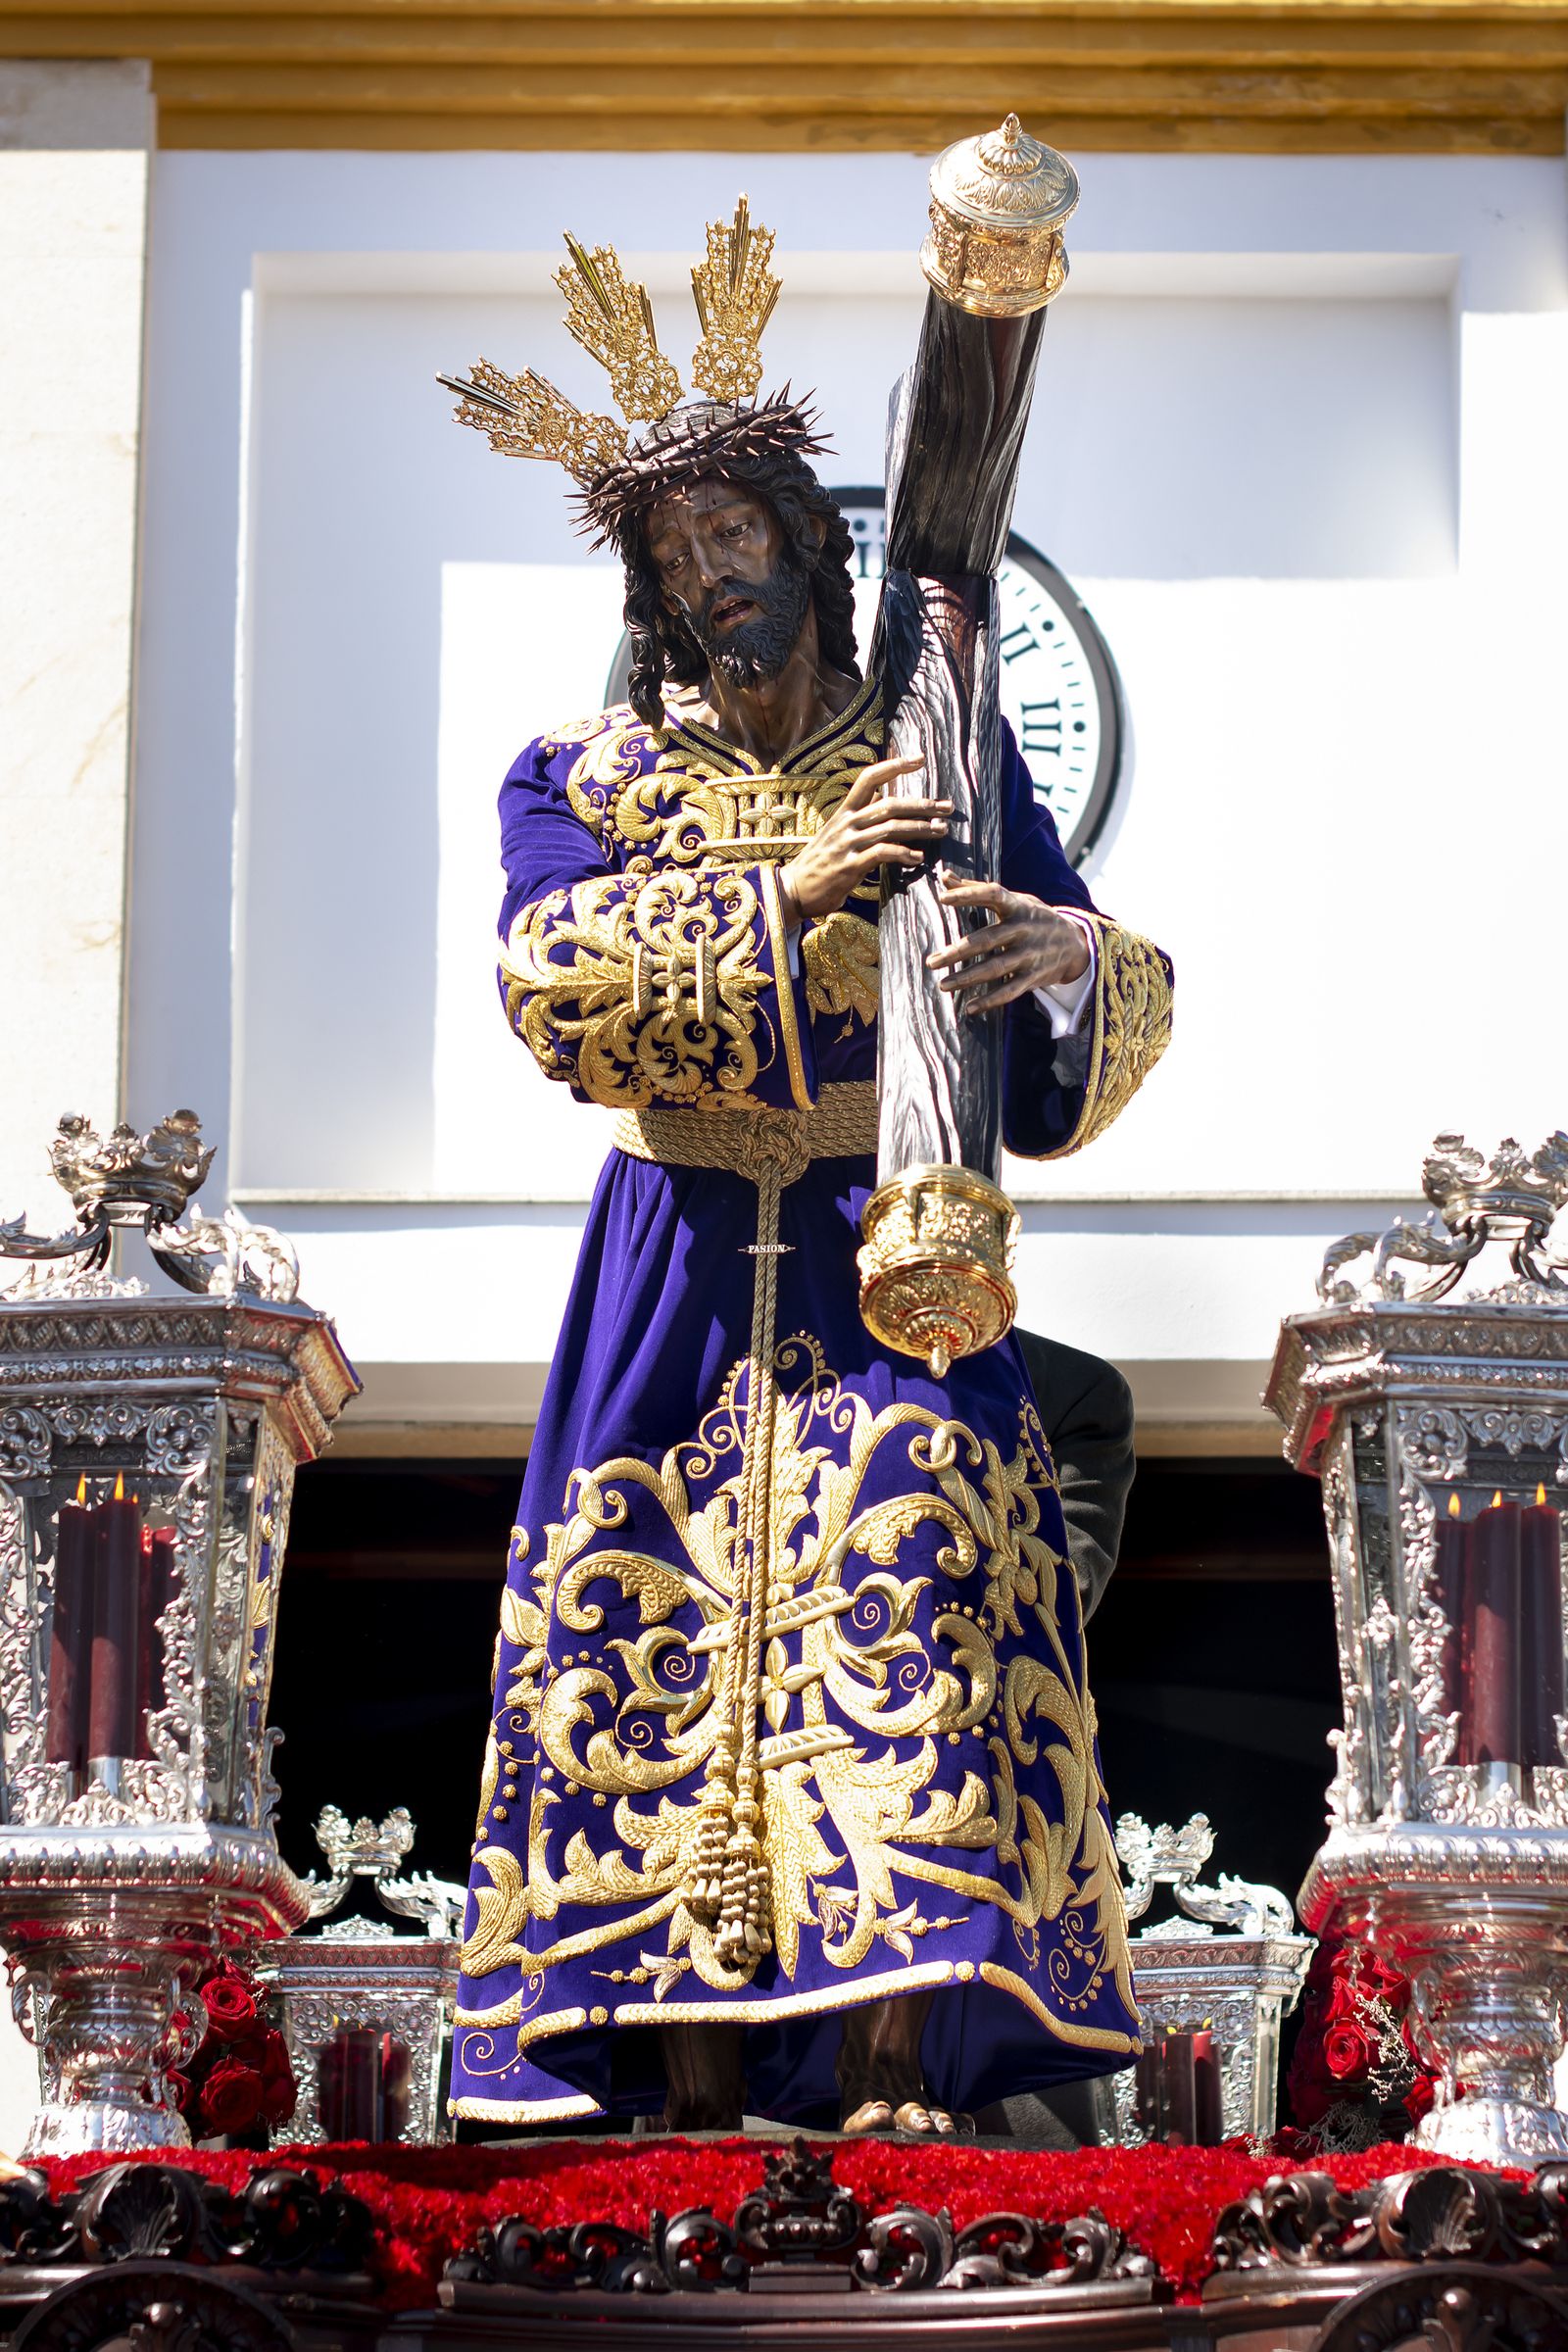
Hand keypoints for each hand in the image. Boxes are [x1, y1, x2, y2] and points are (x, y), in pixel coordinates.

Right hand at [779, 756, 949, 924]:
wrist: (792, 891)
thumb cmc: (819, 864)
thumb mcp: (835, 832)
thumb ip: (859, 815)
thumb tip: (880, 797)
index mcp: (843, 812)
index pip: (869, 777)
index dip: (895, 765)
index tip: (919, 758)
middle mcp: (846, 823)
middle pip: (889, 803)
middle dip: (922, 804)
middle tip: (947, 807)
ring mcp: (847, 844)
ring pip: (890, 827)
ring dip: (920, 828)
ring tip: (941, 830)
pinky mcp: (849, 866)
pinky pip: (882, 853)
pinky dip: (903, 854)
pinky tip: (918, 858)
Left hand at [926, 871, 1090, 1014]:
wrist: (1076, 944)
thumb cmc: (1034, 917)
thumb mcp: (1015, 899)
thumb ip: (978, 889)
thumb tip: (944, 876)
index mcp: (1018, 905)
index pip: (992, 895)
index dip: (969, 895)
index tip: (943, 897)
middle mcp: (1024, 929)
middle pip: (987, 939)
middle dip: (958, 951)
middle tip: (932, 961)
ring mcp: (1030, 954)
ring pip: (996, 968)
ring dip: (968, 978)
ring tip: (944, 985)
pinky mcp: (1034, 977)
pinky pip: (1010, 991)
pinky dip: (990, 1001)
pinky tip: (970, 1008)